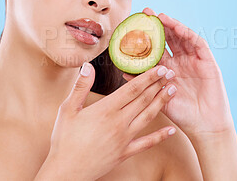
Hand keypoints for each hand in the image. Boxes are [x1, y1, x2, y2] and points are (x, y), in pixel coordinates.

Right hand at [38, 62, 176, 179]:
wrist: (66, 171)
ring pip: (148, 116)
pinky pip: (147, 143)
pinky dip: (160, 136)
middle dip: (158, 85)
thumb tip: (87, 66)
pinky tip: (172, 130)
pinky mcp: (126, 152)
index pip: (132, 89)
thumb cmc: (64, 140)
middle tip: (171, 73)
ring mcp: (124, 138)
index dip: (148, 77)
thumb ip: (80, 87)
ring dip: (162, 102)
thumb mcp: (67, 110)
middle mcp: (119, 123)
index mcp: (106, 110)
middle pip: (144, 99)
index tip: (159, 68)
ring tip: (173, 91)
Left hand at [123, 8, 234, 138]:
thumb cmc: (182, 115)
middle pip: (169, 39)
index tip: (133, 26)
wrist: (204, 126)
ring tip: (160, 16)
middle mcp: (181, 62)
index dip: (147, 37)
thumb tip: (124, 71)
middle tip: (145, 13)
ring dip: (172, 26)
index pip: (156, 49)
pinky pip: (198, 44)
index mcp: (168, 70)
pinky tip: (177, 27)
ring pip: (183, 38)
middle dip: (158, 25)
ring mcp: (194, 61)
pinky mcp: (208, 62)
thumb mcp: (158, 97)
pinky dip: (188, 34)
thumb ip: (143, 83)